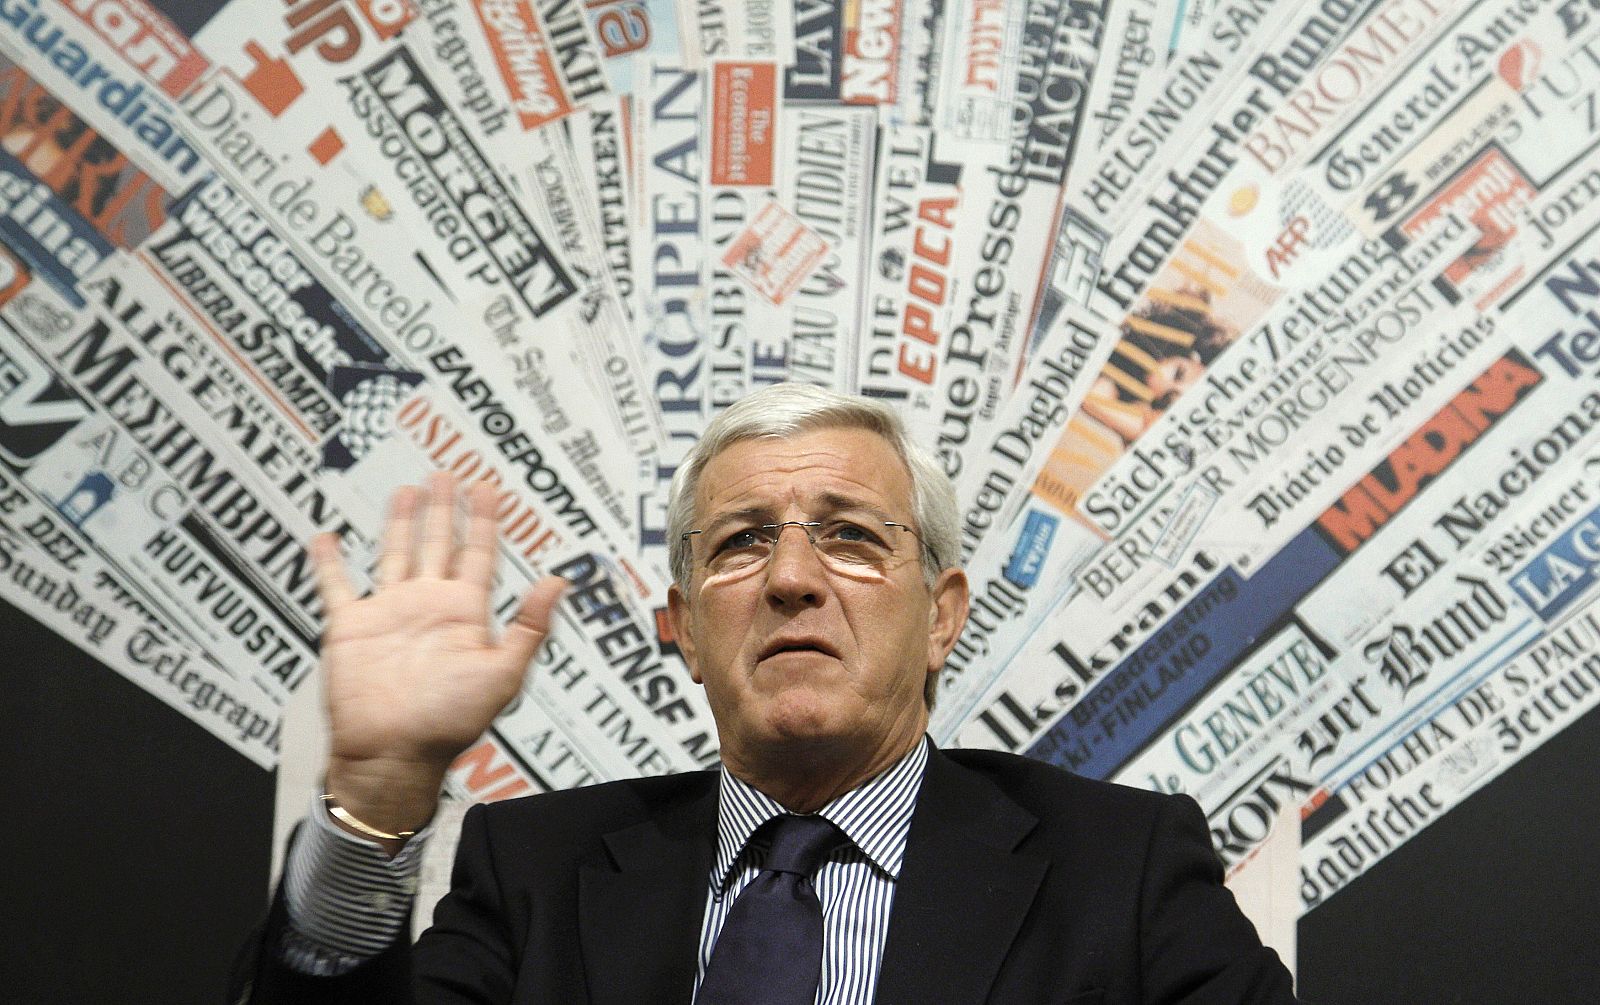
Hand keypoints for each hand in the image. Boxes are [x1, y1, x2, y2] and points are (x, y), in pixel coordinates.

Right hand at [312, 473, 566, 835]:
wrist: (394, 754)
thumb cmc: (449, 721)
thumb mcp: (502, 672)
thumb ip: (530, 626)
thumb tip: (561, 580)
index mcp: (465, 613)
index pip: (479, 555)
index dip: (484, 521)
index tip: (489, 488)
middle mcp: (428, 606)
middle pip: (438, 544)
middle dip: (444, 510)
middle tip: (448, 474)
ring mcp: (389, 613)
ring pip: (395, 553)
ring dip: (401, 523)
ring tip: (408, 489)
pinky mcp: (351, 626)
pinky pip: (337, 586)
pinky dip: (329, 562)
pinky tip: (326, 536)